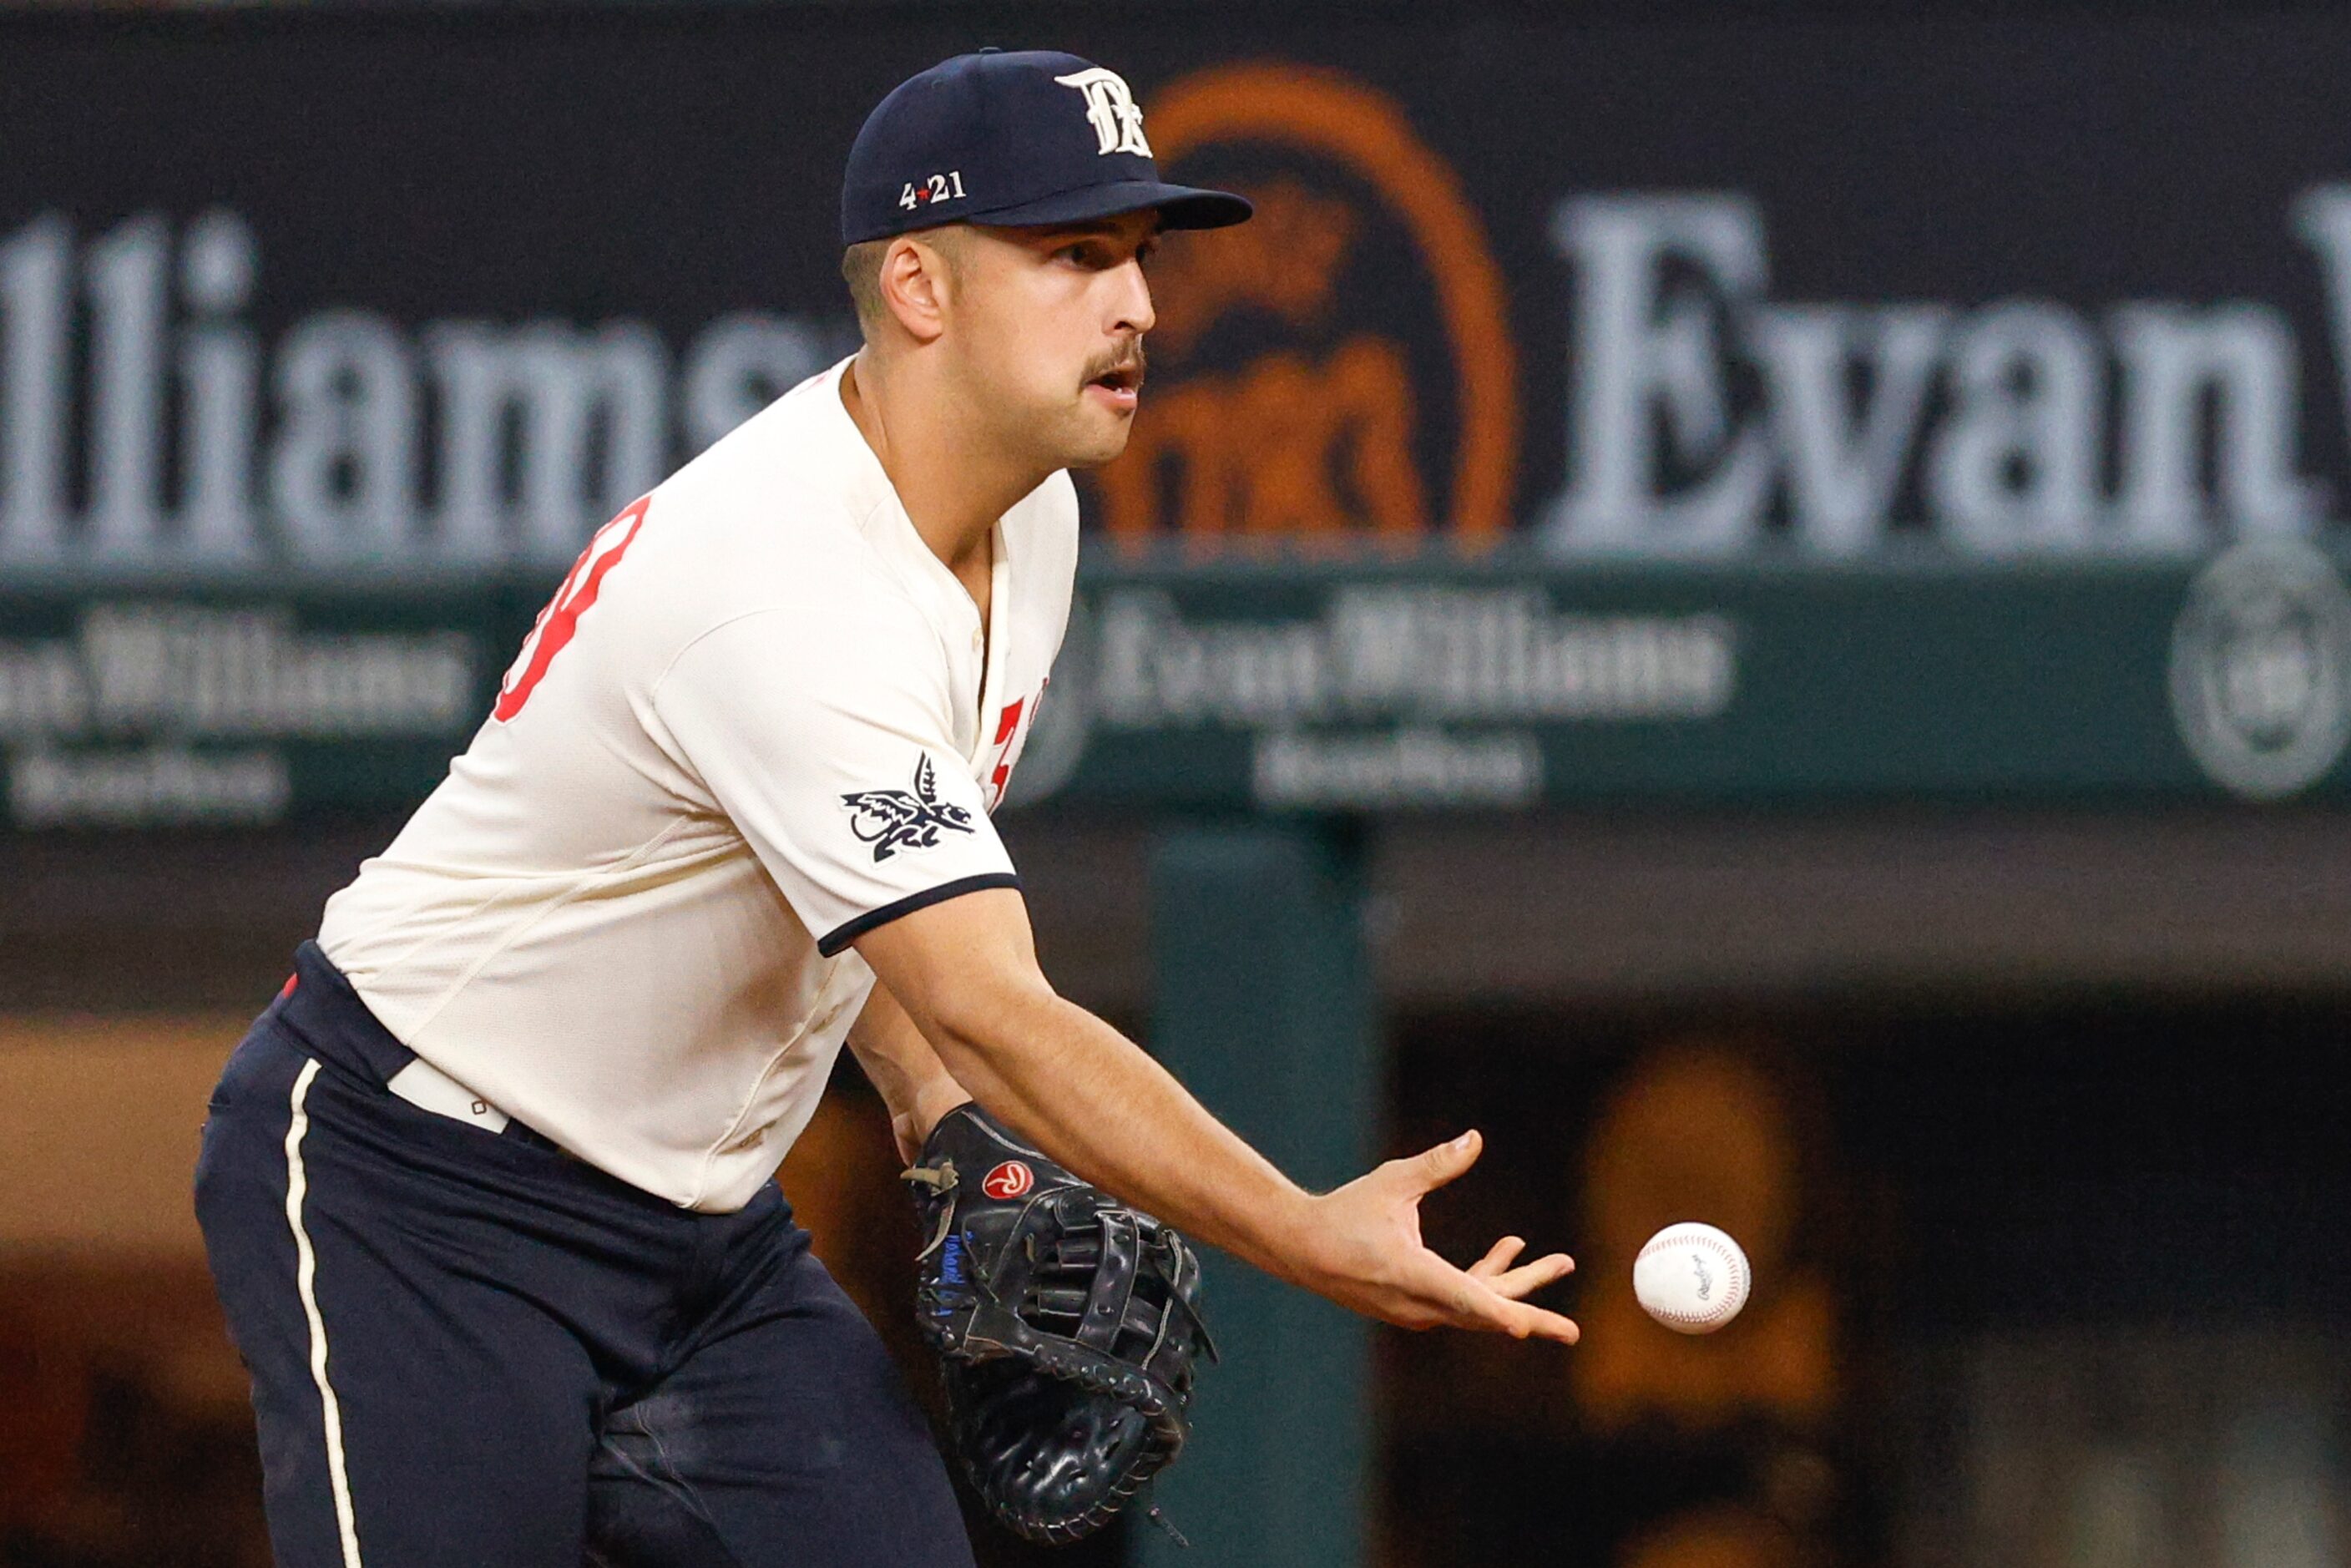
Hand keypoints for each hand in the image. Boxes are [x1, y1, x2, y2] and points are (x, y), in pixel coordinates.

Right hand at [1294, 1130, 1578, 1343]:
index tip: (1525, 1327)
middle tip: (1572, 1333)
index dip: (1498, 1311)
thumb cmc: (1345, 1212)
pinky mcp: (1415, 1307)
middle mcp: (1418, 1302)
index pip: (1463, 1297)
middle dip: (1531, 1314)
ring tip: (1557, 1262)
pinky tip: (1508, 1248)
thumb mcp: (1393, 1182)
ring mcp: (1416, 1310)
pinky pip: (1462, 1300)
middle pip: (1483, 1314)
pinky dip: (1487, 1280)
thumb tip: (1475, 1140)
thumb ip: (1437, 1165)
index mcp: (1412, 1273)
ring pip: (1477, 1305)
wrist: (1302, 1248)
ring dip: (1515, 1284)